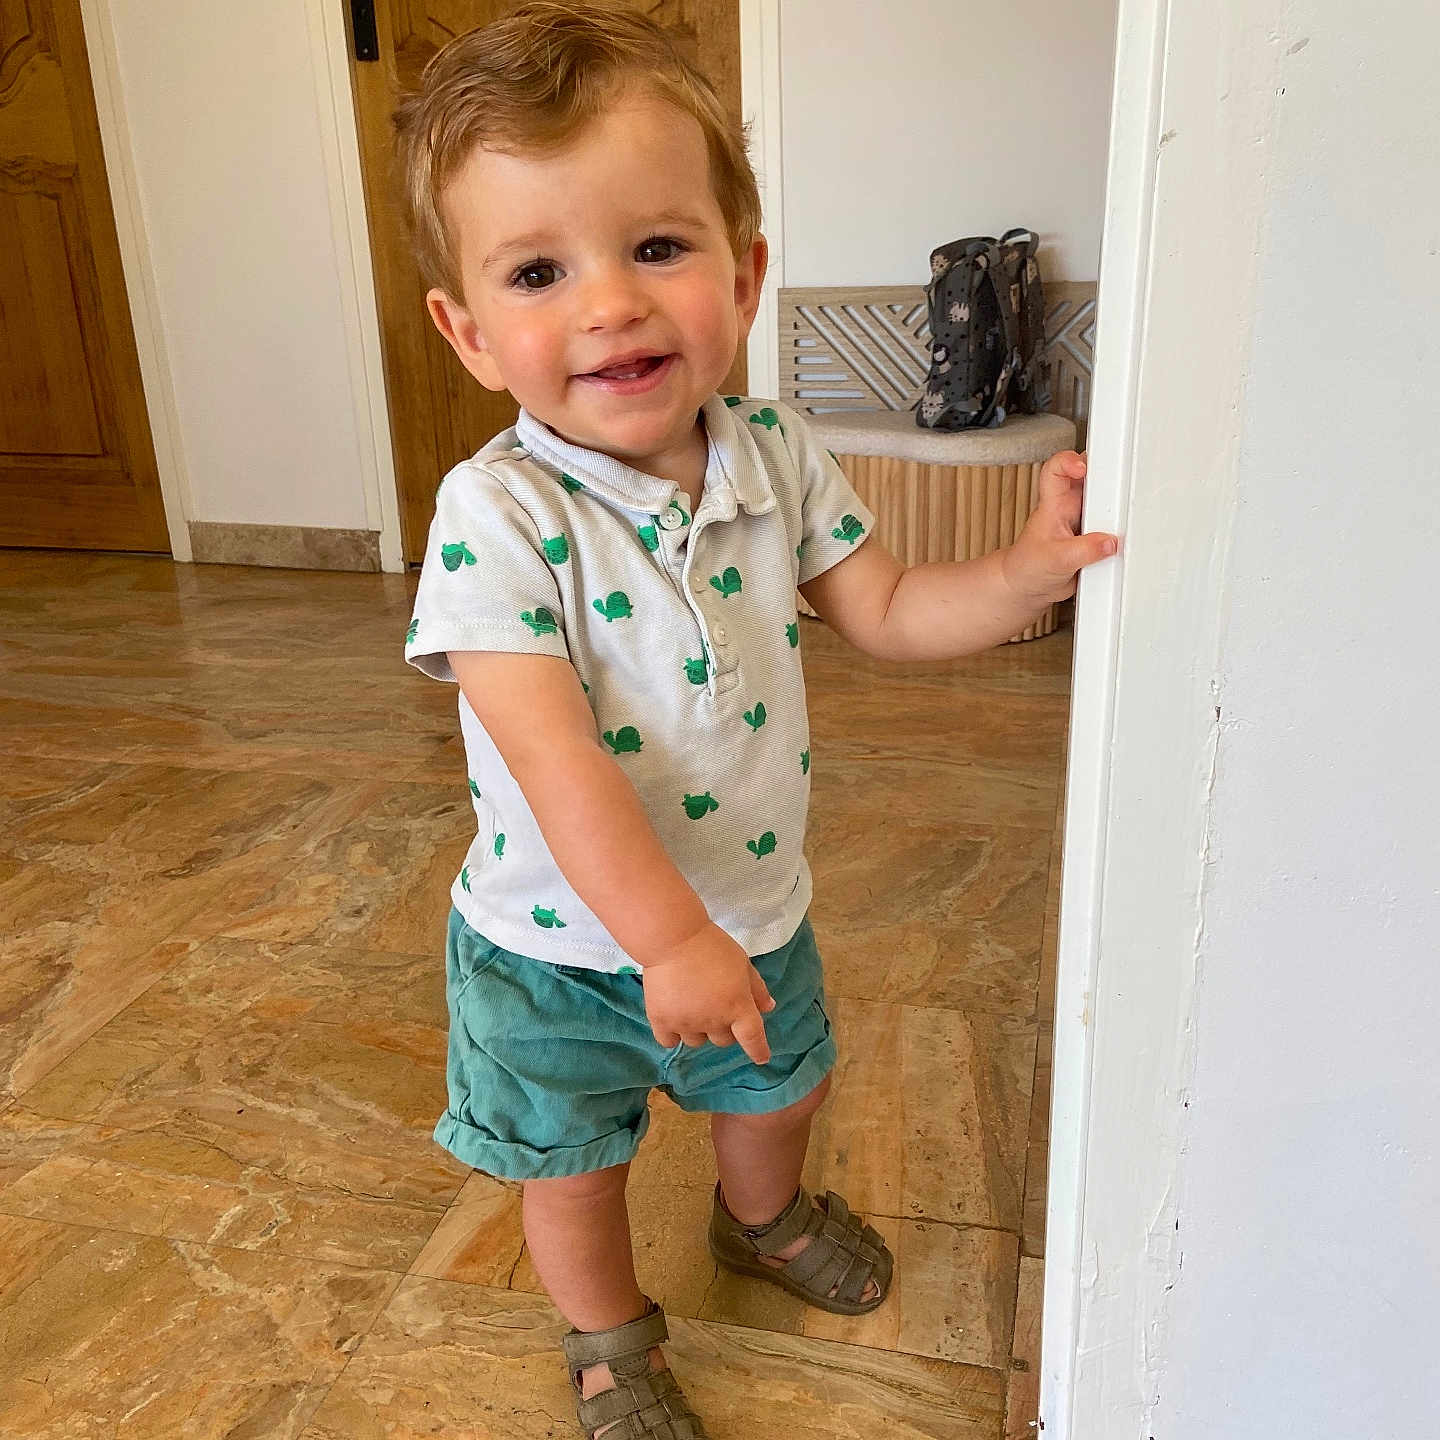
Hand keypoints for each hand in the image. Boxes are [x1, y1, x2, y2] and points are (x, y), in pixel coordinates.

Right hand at [640, 923, 776, 1065]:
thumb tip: (768, 1008)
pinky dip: (673, 1034)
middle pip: (723, 1040)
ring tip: (691, 1005)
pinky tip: (673, 1017)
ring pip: (697, 1042)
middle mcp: (714, 1021)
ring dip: (699, 1030)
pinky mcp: (661, 1020)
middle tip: (715, 1004)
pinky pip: (669, 1041)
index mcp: (738, 1006)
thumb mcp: (742, 962)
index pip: (753, 1038)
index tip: (761, 1058)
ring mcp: (686, 1023)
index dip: (758, 1050)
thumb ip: (756, 988)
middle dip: (724, 1027)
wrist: (673, 938)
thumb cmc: (712, 946)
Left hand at [1001, 450, 1118, 605]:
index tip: (1083, 469)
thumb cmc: (1027, 568)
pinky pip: (1113, 529)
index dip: (1069, 462)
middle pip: (1092, 479)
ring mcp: (1085, 523)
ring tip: (1126, 516)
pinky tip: (1126, 538)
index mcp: (1053, 505)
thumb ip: (1084, 551)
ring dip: (1118, 507)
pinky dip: (1121, 532)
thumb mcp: (1055, 560)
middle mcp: (1070, 509)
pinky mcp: (1095, 540)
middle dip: (1108, 478)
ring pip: (1107, 504)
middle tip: (1121, 487)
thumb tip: (1110, 543)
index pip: (1056, 470)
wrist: (1027, 589)